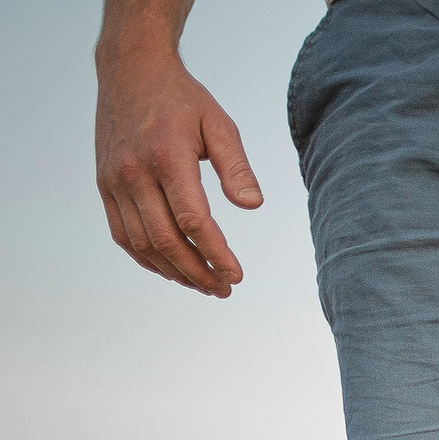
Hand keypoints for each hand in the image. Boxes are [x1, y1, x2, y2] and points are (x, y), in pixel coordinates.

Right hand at [94, 33, 262, 295]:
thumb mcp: (219, 124)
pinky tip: (173, 270)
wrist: (131, 71)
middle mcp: (134, 172)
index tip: (237, 275)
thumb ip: (237, 167)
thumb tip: (253, 206)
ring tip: (205, 285)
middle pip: (166, 240)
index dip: (216, 254)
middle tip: (225, 288)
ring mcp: (114, 180)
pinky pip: (123, 234)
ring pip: (142, 244)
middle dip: (198, 273)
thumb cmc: (182, 100)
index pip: (193, 220)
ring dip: (174, 272)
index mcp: (166, 157)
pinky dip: (147, 259)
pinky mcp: (104, 185)